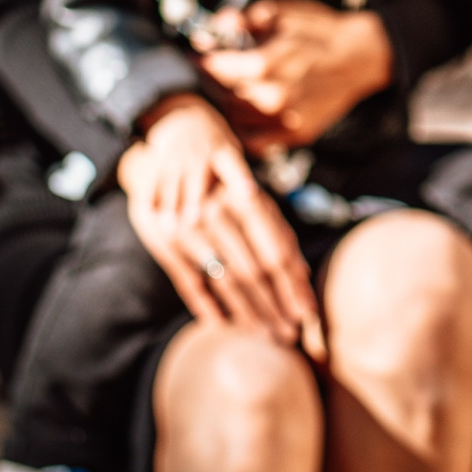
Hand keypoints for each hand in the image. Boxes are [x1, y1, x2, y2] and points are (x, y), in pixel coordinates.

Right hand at [116, 96, 324, 358]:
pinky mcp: (163, 239)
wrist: (174, 135)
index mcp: (247, 198)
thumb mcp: (252, 189)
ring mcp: (188, 227)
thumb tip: (299, 273)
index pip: (278, 252)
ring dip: (247, 313)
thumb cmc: (223, 170)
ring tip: (266, 337)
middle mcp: (219, 212)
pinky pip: (188, 279)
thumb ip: (274, 228)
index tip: (308, 314)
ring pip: (224, 279)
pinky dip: (206, 304)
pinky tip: (224, 325)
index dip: (295, 286)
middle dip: (275, 307)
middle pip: (254, 271)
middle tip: (290, 336)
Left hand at [199, 0, 392, 149]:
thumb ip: (243, 19)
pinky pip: (255, 140)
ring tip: (231, 91)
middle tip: (215, 72)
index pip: (213, 68)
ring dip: (228, 104)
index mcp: (262, 64)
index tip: (198, 57)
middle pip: (220, 95)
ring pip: (235, 118)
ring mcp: (284, 119)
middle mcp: (270, 97)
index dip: (201, 61)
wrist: (361, 56)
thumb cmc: (322, 31)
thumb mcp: (283, 12)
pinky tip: (247, 114)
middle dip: (214, 82)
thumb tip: (214, 25)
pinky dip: (245, 130)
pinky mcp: (296, 134)